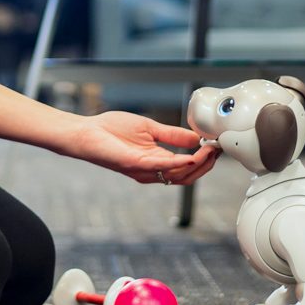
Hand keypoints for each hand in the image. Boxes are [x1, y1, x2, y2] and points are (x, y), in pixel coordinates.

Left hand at [66, 111, 218, 185]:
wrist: (87, 132)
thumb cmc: (111, 130)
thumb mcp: (150, 128)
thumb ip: (172, 135)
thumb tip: (195, 137)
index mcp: (156, 161)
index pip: (187, 167)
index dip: (204, 158)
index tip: (216, 146)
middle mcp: (152, 170)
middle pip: (187, 176)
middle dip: (205, 165)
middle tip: (217, 150)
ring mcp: (144, 170)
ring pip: (178, 175)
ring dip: (197, 164)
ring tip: (209, 151)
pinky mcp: (135, 165)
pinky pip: (161, 167)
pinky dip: (179, 163)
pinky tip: (191, 156)